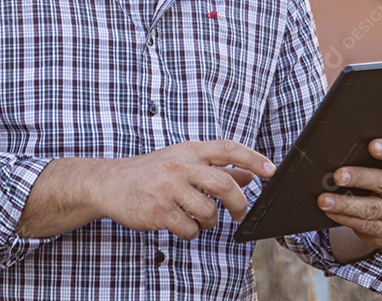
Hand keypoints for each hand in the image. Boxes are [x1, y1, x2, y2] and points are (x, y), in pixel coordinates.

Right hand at [97, 139, 274, 239]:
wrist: (111, 183)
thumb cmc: (151, 172)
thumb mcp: (183, 161)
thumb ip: (215, 167)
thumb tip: (248, 175)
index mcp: (188, 151)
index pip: (227, 149)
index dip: (252, 158)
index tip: (270, 170)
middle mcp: (179, 166)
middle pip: (224, 184)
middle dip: (238, 203)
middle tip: (240, 213)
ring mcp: (168, 188)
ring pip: (209, 211)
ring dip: (209, 221)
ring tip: (197, 218)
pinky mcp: (159, 211)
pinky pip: (190, 229)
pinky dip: (191, 232)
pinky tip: (180, 224)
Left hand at [317, 139, 381, 258]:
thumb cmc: (381, 176)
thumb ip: (367, 157)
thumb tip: (336, 152)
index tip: (371, 145)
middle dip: (359, 178)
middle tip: (337, 176)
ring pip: (373, 208)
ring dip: (345, 204)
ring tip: (324, 200)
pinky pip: (368, 226)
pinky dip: (346, 219)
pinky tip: (331, 212)